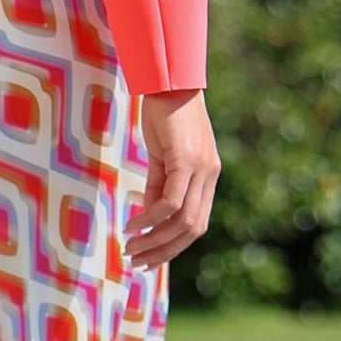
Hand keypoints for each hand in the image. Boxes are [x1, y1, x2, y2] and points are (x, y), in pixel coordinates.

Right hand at [124, 87, 219, 269]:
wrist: (169, 79)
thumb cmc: (165, 113)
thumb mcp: (162, 155)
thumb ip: (159, 184)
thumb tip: (150, 216)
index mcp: (208, 175)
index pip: (197, 223)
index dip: (174, 246)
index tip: (149, 258)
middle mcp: (210, 175)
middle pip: (192, 229)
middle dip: (164, 251)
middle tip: (137, 261)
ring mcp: (201, 168)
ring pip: (183, 220)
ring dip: (155, 240)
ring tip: (130, 248)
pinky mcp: (186, 160)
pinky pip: (170, 201)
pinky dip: (151, 218)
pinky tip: (132, 224)